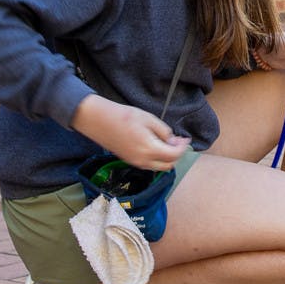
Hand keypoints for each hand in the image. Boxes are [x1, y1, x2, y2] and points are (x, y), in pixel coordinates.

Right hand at [70, 94, 190, 170]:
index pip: (174, 155)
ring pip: (158, 167)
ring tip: (168, 142)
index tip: (186, 139)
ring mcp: (135, 163)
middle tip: (178, 141)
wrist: (98, 120)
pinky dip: (157, 159)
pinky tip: (156, 146)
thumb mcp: (149, 119)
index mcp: (149, 149)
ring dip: (167, 158)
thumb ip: (164, 132)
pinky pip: (149, 165)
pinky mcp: (129, 161)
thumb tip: (172, 141)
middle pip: (168, 165)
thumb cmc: (123, 116)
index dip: (182, 147)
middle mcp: (143, 160)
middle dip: (176, 155)